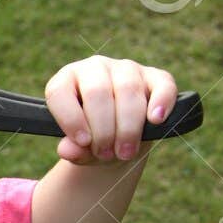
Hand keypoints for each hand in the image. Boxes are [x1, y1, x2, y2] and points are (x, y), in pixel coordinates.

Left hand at [44, 56, 177, 163]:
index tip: (83, 142)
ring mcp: (126, 69)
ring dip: (128, 127)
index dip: (71, 118)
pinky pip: (162, 83)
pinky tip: (156, 120)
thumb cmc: (93, 141)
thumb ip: (73, 150)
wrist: (119, 140)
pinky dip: (161, 101)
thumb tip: (69, 150)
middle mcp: (94, 68)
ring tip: (125, 152)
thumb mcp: (80, 149)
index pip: (60, 92)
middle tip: (106, 154)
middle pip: (97, 93)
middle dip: (103, 130)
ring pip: (128, 89)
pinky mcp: (154, 77)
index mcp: (66, 82)